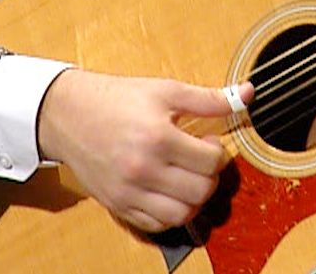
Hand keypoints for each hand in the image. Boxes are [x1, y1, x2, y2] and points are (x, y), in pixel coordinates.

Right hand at [35, 69, 250, 233]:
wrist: (68, 115)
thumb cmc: (115, 99)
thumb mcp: (163, 90)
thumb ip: (207, 98)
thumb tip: (247, 94)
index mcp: (158, 137)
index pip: (211, 161)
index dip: (219, 152)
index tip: (209, 142)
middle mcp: (143, 169)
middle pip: (201, 191)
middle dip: (209, 177)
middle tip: (200, 161)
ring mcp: (129, 191)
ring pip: (182, 214)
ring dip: (193, 199)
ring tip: (187, 179)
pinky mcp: (118, 205)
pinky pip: (156, 225)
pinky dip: (170, 214)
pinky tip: (168, 192)